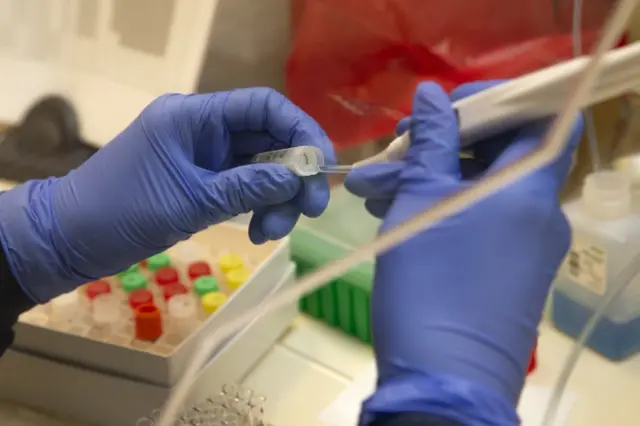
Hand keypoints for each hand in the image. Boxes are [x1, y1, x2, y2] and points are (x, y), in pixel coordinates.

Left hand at [0, 88, 333, 301]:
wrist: (72, 239)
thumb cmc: (122, 211)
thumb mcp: (190, 200)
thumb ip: (248, 186)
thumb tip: (298, 178)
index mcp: (195, 116)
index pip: (264, 106)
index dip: (301, 131)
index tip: (322, 167)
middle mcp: (204, 129)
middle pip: (269, 139)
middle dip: (294, 175)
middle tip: (311, 211)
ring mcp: (205, 157)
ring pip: (262, 167)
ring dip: (278, 198)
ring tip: (273, 232)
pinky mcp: (203, 182)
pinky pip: (245, 187)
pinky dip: (259, 207)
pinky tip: (260, 232)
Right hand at [345, 82, 581, 423]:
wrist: (444, 381)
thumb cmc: (431, 281)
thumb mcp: (420, 201)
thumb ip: (430, 142)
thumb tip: (432, 95)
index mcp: (529, 187)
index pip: (535, 118)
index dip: (492, 103)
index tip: (441, 110)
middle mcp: (539, 214)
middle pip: (497, 156)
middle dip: (437, 146)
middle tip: (388, 150)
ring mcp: (525, 248)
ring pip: (477, 193)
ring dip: (426, 181)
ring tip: (368, 189)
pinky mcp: (507, 274)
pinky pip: (478, 225)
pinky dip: (441, 212)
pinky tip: (391, 214)